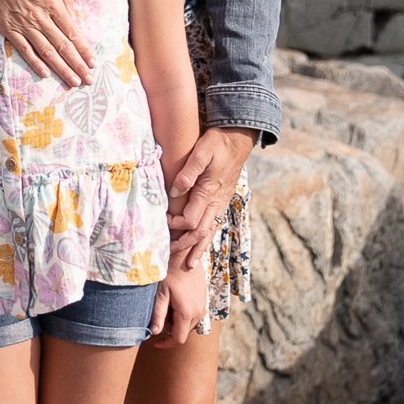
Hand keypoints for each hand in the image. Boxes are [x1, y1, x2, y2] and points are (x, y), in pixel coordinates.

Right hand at [0, 0, 90, 87]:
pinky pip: (24, 49)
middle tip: (88, 80)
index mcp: (52, 3)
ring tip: (73, 81)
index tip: (93, 62)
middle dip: (77, 65)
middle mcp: (40, 18)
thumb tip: (74, 16)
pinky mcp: (8, 29)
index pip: (72, 32)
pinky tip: (45, 73)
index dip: (84, 49)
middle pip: (62, 46)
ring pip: (46, 51)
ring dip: (61, 68)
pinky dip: (35, 62)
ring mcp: (23, 25)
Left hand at [148, 254, 207, 347]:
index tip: (154, 341)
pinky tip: (174, 300)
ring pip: (188, 323)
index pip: (178, 339)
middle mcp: (198, 312)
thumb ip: (157, 315)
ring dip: (176, 321)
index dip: (166, 343)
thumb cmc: (169, 273)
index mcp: (187, 313)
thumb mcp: (160, 294)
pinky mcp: (203, 300)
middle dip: (169, 329)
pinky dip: (182, 314)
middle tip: (158, 315)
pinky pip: (193, 314)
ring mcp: (202, 306)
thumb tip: (154, 332)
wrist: (184, 255)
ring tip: (166, 305)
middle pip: (183, 332)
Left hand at [168, 126, 257, 253]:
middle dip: (186, 245)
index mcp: (209, 192)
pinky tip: (201, 244)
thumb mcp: (202, 152)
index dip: (176, 225)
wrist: (238, 139)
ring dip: (199, 248)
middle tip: (171, 253)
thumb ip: (188, 173)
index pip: (191, 220)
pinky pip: (215, 224)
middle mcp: (217, 202)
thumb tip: (174, 193)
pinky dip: (207, 238)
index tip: (164, 221)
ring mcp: (222, 202)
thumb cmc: (218, 144)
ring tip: (190, 263)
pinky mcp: (223, 200)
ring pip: (210, 232)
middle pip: (201, 232)